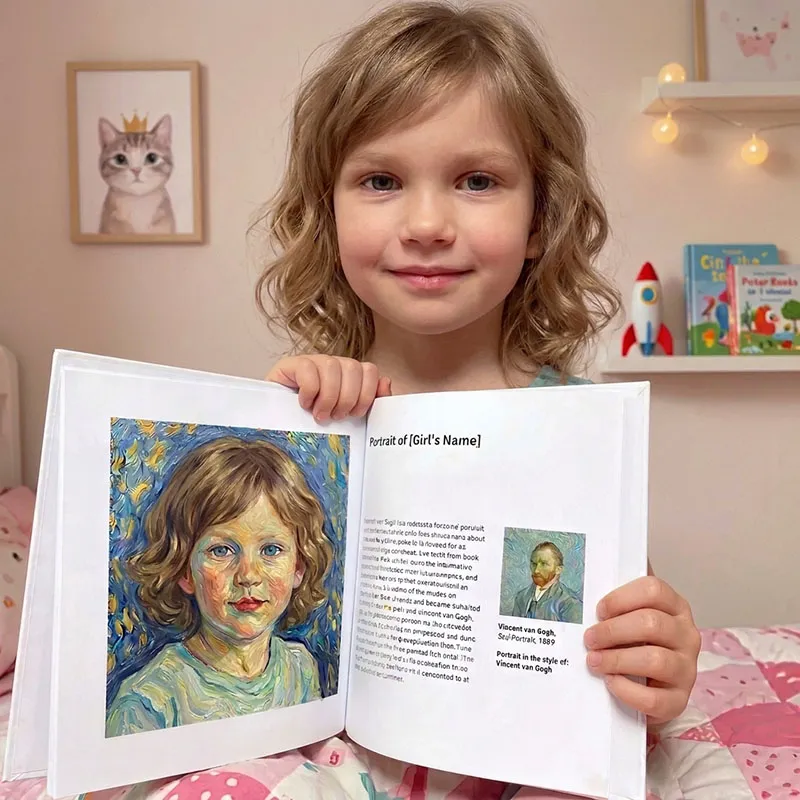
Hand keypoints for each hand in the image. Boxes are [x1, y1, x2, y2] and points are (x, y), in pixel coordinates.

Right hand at [266, 355, 391, 421]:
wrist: (277, 424)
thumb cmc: (314, 422)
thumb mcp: (346, 417)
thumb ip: (371, 402)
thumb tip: (385, 382)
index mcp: (349, 375)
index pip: (370, 370)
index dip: (367, 394)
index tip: (355, 415)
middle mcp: (333, 364)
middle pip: (353, 367)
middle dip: (347, 398)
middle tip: (335, 417)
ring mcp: (313, 361)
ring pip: (332, 366)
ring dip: (328, 396)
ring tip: (320, 414)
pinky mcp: (292, 364)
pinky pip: (308, 369)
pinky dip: (310, 390)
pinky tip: (304, 404)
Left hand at [583, 575, 699, 724]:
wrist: (648, 687)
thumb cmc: (634, 643)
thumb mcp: (630, 617)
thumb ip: (619, 600)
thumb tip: (594, 572)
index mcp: (675, 607)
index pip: (653, 590)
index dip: (621, 598)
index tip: (599, 610)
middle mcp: (687, 635)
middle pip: (652, 623)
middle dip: (613, 630)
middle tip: (590, 638)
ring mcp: (687, 669)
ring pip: (655, 660)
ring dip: (617, 659)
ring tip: (594, 661)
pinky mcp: (679, 700)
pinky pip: (654, 698)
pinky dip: (627, 690)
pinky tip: (610, 683)